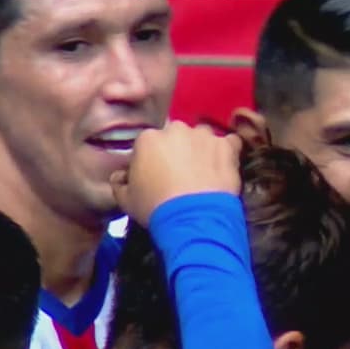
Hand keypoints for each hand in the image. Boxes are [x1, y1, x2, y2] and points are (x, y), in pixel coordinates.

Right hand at [110, 121, 242, 224]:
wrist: (193, 218)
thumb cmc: (155, 208)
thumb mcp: (126, 200)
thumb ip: (119, 183)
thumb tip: (120, 176)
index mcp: (148, 139)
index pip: (149, 144)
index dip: (154, 160)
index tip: (158, 176)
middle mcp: (177, 130)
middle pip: (177, 137)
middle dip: (179, 151)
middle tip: (183, 175)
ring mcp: (204, 136)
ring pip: (203, 138)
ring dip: (203, 150)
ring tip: (205, 172)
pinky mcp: (227, 147)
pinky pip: (230, 144)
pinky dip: (228, 152)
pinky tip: (225, 167)